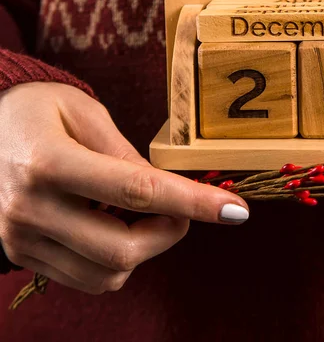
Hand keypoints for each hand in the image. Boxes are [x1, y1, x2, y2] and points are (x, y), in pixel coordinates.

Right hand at [0, 82, 248, 292]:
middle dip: (171, 231)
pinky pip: (85, 278)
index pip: (137, 191)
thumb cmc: (35, 110)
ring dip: (145, 248)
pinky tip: (114, 224)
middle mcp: (30, 209)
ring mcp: (21, 238)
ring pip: (107, 274)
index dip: (193, 202)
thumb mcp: (83, 112)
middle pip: (123, 247)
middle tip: (181, 206)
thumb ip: (125, 153)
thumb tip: (167, 189)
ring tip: (143, 212)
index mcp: (47, 162)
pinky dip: (116, 259)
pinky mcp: (21, 254)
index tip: (236, 210)